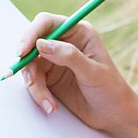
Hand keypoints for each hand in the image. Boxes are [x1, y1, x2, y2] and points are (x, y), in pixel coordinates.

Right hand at [17, 12, 137, 131]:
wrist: (114, 114)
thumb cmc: (111, 90)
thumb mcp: (92, 72)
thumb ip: (69, 56)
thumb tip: (41, 44)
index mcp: (79, 33)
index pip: (47, 23)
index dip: (31, 34)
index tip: (23, 51)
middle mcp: (65, 43)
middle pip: (32, 43)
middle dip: (28, 63)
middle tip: (31, 81)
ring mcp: (55, 60)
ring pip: (30, 65)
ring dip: (35, 85)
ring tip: (49, 103)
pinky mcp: (49, 77)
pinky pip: (34, 81)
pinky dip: (38, 94)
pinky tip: (51, 106)